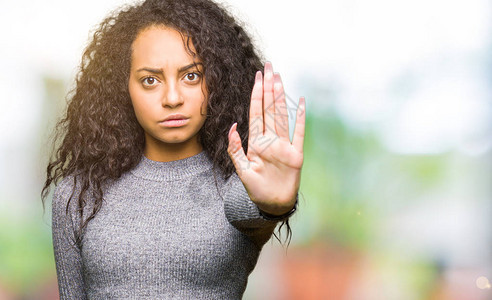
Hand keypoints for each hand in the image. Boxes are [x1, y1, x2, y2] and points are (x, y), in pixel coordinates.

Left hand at [227, 61, 305, 215]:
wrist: (271, 204)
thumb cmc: (256, 189)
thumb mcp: (242, 169)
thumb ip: (235, 149)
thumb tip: (232, 126)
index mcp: (256, 142)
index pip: (256, 113)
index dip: (256, 95)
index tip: (257, 77)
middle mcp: (270, 140)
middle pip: (269, 109)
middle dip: (268, 88)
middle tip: (269, 67)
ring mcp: (284, 145)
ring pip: (282, 116)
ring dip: (281, 98)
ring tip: (280, 79)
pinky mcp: (296, 154)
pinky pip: (298, 133)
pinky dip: (300, 118)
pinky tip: (301, 102)